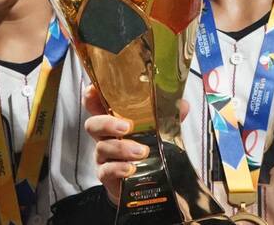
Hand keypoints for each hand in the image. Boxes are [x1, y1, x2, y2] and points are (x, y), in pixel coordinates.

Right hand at [82, 85, 188, 204]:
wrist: (143, 182)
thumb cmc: (146, 148)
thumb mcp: (157, 130)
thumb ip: (167, 117)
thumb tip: (182, 105)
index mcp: (113, 120)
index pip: (95, 104)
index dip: (91, 95)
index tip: (94, 89)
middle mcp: (104, 136)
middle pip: (93, 124)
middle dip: (107, 123)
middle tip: (127, 126)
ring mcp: (103, 156)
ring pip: (102, 147)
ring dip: (122, 148)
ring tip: (142, 152)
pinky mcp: (107, 175)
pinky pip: (106, 171)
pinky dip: (118, 168)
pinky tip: (131, 168)